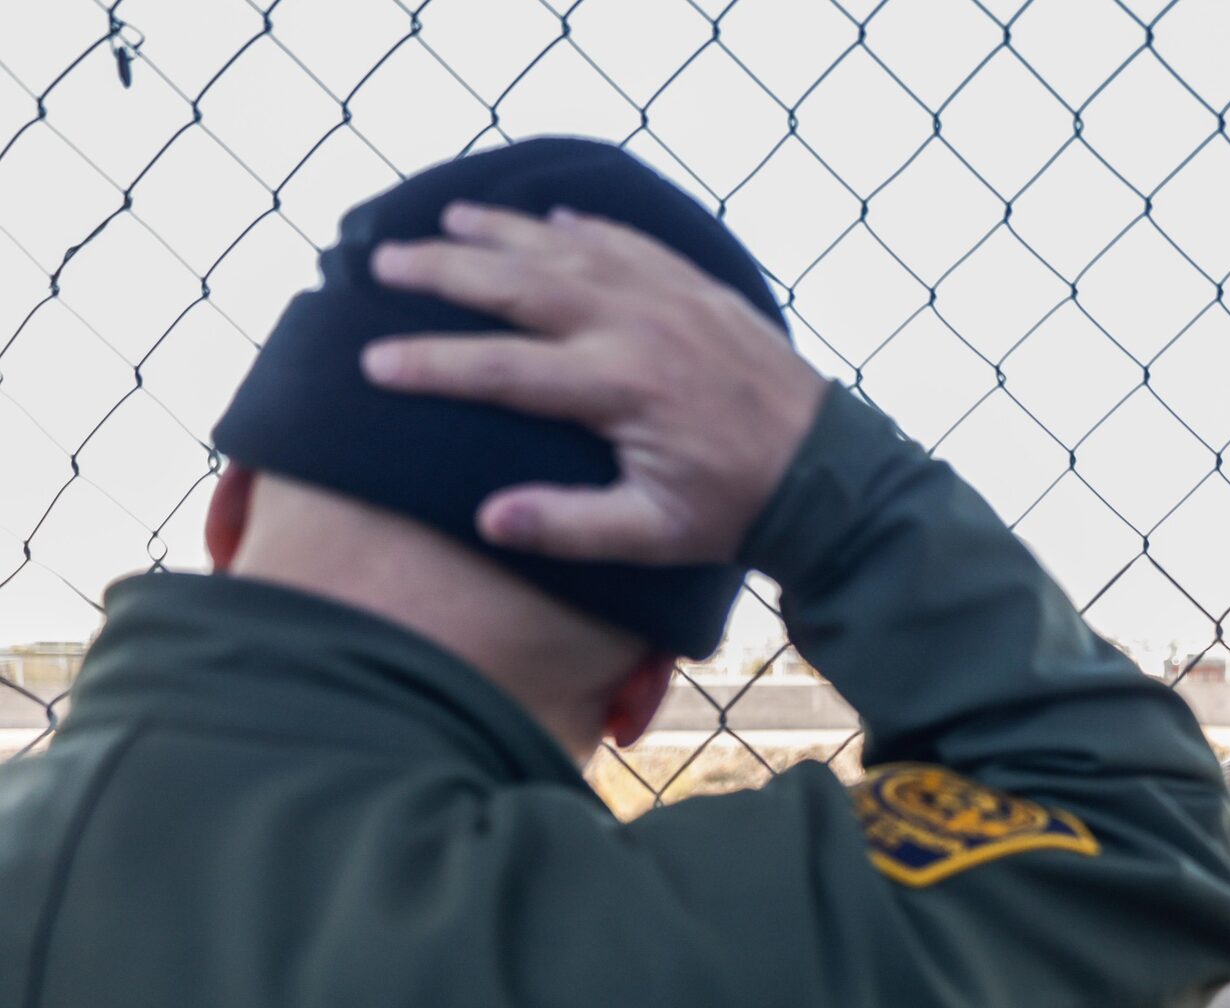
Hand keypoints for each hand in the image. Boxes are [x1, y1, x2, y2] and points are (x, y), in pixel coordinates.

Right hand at [361, 201, 827, 563]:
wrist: (827, 472)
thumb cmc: (735, 508)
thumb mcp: (655, 535)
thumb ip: (570, 527)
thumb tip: (488, 519)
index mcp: (617, 387)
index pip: (500, 368)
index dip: (431, 364)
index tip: (372, 363)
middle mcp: (635, 326)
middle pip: (518, 284)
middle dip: (443, 271)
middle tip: (381, 262)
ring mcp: (668, 298)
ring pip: (566, 249)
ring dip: (501, 232)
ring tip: (443, 220)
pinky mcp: (699, 290)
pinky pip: (629, 242)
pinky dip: (585, 229)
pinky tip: (552, 222)